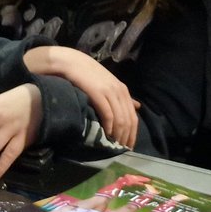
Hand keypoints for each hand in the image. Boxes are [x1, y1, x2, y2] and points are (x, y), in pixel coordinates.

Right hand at [24, 46, 139, 147]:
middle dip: (126, 137)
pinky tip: (106, 133)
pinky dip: (109, 126)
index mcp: (123, 90)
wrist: (73, 63)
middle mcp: (119, 91)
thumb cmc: (90, 76)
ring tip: (114, 144)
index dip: (133, 133)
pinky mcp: (98, 93)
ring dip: (118, 134)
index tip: (129, 146)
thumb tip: (138, 106)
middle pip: (128, 120)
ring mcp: (109, 92)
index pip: (133, 117)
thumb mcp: (110, 85)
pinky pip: (108, 114)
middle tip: (121, 148)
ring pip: (120, 119)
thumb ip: (123, 97)